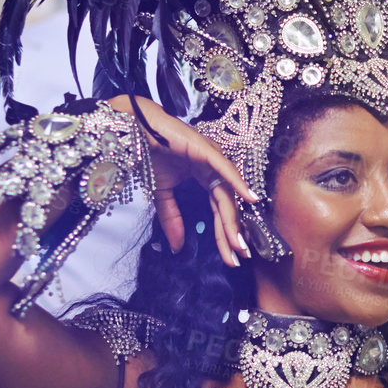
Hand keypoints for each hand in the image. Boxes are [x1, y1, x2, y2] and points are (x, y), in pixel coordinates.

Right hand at [106, 94, 257, 267]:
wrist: (137, 129)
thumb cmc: (151, 154)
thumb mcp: (162, 194)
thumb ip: (172, 218)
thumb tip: (177, 247)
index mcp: (205, 179)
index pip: (218, 211)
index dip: (223, 234)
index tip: (230, 257)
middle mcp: (213, 171)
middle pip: (226, 207)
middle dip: (232, 234)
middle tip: (239, 256)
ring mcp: (213, 160)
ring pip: (227, 194)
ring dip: (234, 219)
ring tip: (240, 242)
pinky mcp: (208, 151)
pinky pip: (225, 170)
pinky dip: (238, 183)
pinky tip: (250, 198)